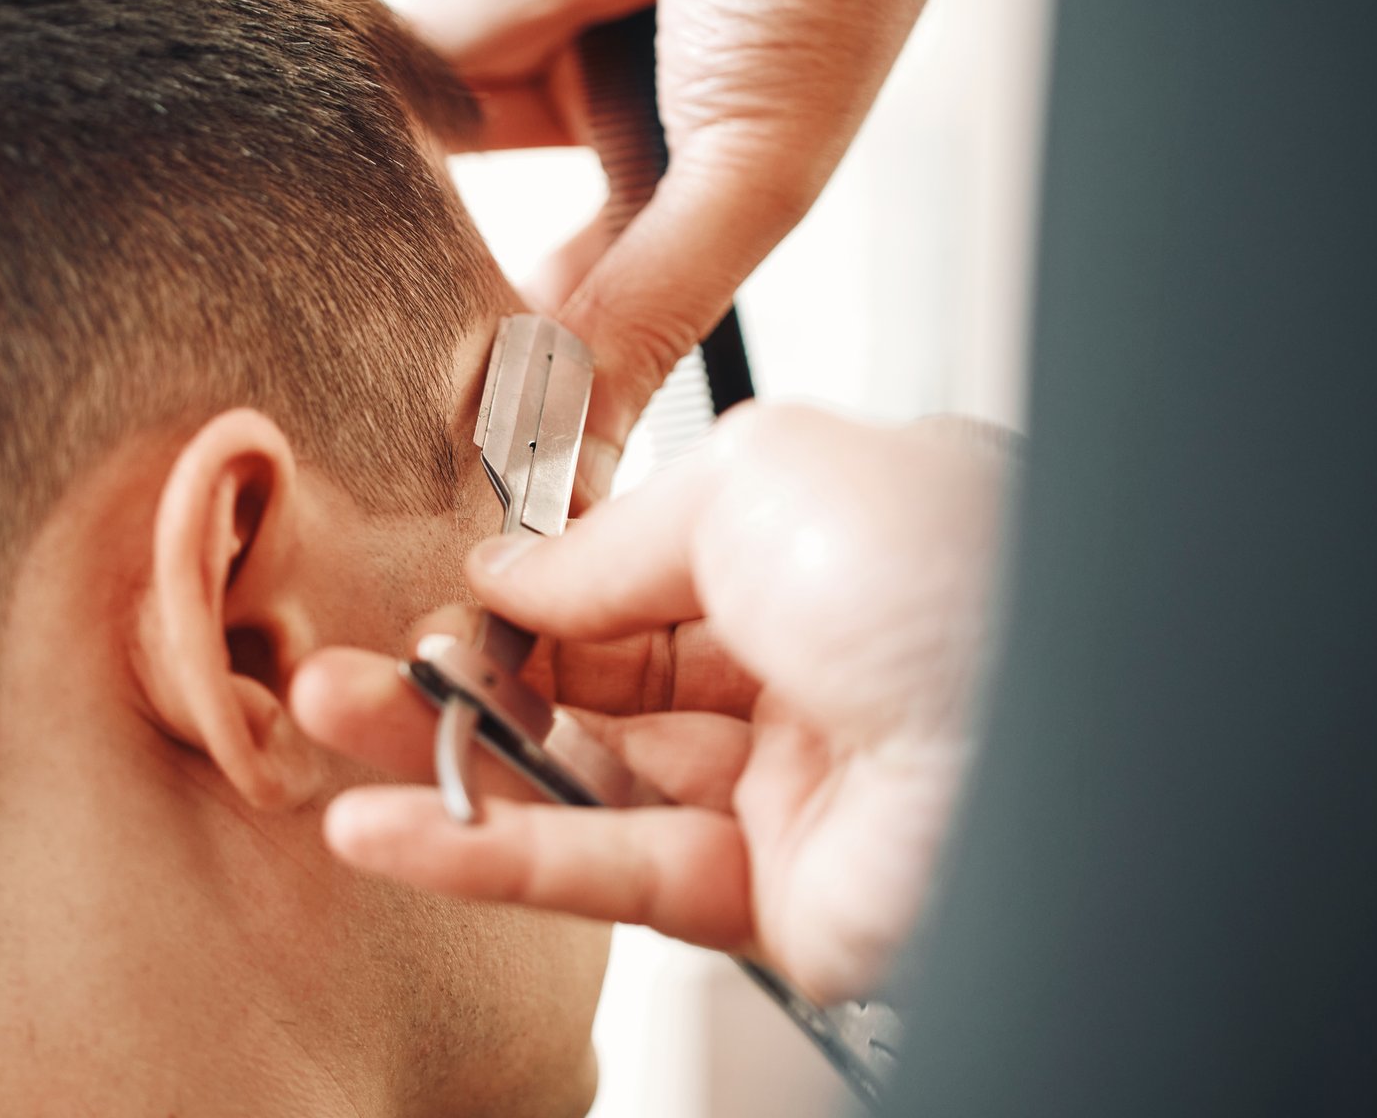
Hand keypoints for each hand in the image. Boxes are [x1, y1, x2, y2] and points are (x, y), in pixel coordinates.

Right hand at [293, 404, 1010, 1000]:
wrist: (1047, 744)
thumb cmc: (944, 573)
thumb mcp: (754, 477)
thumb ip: (612, 537)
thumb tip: (507, 579)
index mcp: (825, 551)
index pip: (643, 572)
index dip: (536, 581)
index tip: (440, 582)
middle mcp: (806, 668)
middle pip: (599, 676)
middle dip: (470, 665)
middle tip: (355, 655)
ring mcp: (786, 790)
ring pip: (583, 777)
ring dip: (451, 756)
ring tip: (328, 723)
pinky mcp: (764, 899)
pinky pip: (603, 873)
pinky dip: (484, 853)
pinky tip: (386, 827)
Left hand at [412, 0, 1019, 497]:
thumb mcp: (747, 171)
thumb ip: (648, 318)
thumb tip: (574, 464)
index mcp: (670, 167)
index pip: (557, 276)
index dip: (500, 309)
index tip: (442, 356)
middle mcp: (607, 82)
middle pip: (467, 148)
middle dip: (496, 108)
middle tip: (535, 91)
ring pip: (446, 30)